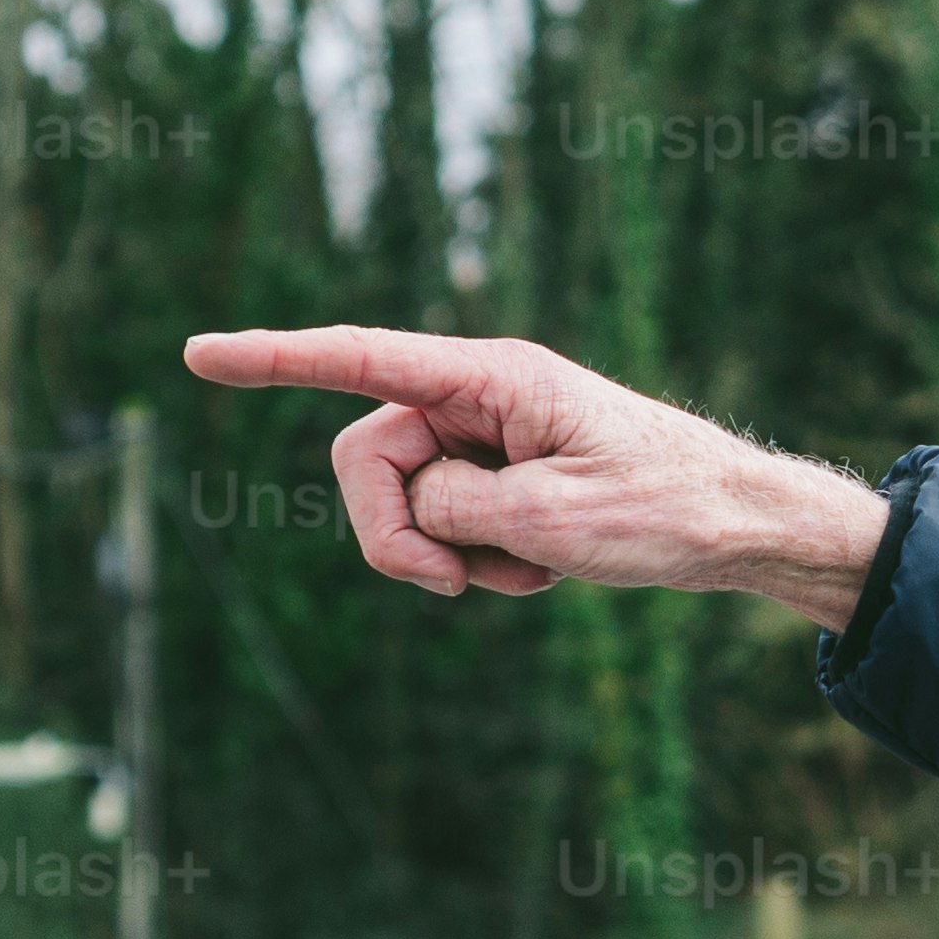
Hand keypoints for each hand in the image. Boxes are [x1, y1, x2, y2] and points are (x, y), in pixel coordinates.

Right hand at [175, 327, 896, 621]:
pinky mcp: (503, 486)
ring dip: (456, 558)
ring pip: (407, 509)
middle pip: (369, 461)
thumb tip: (415, 508)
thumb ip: (455, 509)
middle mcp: (480, 400)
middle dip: (393, 532)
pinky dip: (492, 567)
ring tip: (534, 568)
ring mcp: (489, 445)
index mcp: (490, 378)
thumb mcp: (551, 518)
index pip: (359, 359)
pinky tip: (552, 569)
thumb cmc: (665, 508)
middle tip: (454, 584)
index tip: (197, 354)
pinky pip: (452, 535)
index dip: (272, 360)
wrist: (741, 528)